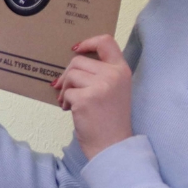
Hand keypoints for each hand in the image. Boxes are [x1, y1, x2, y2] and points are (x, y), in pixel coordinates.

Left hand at [51, 34, 132, 160]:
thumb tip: (73, 62)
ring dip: (65, 89)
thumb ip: (101, 73)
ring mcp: (101, 86)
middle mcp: (114, 75)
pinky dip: (65, 101)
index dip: (88, 42)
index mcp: (122, 70)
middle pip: (78, 60)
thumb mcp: (114, 90)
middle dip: (68, 74)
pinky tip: (72, 111)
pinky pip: (66, 92)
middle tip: (65, 89)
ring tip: (70, 102)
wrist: (112, 146)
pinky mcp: (86, 98)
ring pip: (70, 75)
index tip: (76, 49)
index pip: (106, 42)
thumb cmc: (109, 120)